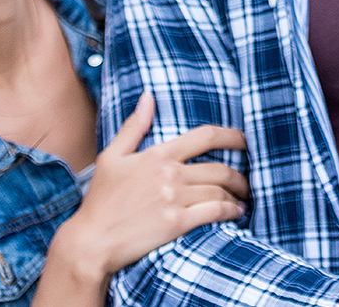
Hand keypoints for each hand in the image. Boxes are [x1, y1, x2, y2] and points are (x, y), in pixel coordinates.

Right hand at [35, 93, 248, 305]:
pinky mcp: (176, 224)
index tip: (246, 140)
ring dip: (237, 195)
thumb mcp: (112, 156)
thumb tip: (149, 95)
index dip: (232, 136)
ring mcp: (174, 199)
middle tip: (247, 180)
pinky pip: (214, 212)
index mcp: (159, 154)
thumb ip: (134, 126)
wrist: (91, 242)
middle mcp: (170, 173)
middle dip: (240, 174)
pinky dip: (230, 212)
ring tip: (242, 199)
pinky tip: (235, 214)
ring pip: (220, 191)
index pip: (205, 137)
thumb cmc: (100, 200)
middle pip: (220, 168)